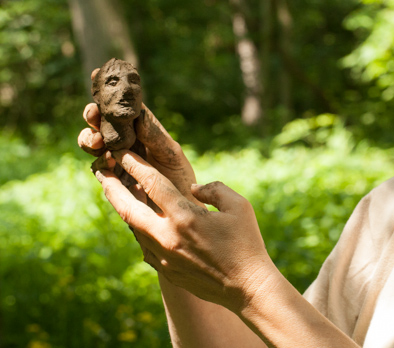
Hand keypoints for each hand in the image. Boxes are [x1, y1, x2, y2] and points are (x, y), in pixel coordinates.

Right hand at [78, 68, 201, 205]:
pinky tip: (103, 163)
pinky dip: (97, 163)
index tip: (97, 74)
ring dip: (90, 138)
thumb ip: (154, 136)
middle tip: (93, 114)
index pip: (123, 107)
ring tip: (97, 141)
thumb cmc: (182, 181)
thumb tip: (139, 113)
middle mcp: (127, 143)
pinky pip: (97, 168)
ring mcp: (117, 161)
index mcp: (143, 131)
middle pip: (103, 122)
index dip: (109, 92)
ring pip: (94, 143)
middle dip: (94, 115)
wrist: (182, 215)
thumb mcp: (171, 155)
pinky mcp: (111, 182)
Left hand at [95, 151, 273, 315]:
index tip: (122, 153)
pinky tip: (140, 221)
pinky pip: (145, 246)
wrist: (247, 287)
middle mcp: (168, 237)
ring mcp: (164, 257)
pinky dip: (138, 229)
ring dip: (123, 209)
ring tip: (116, 193)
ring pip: (133, 228)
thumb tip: (193, 189)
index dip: (135, 165)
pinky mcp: (166, 271)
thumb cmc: (246, 242)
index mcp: (185, 217)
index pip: (152, 184)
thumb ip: (214, 189)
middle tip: (100, 172)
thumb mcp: (239, 205)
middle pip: (127, 209)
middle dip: (111, 188)